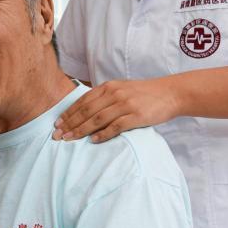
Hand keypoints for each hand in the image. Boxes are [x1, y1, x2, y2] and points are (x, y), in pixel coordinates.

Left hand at [52, 79, 178, 143]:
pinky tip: (93, 141)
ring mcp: (125, 105)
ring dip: (81, 130)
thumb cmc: (145, 94)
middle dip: (69, 123)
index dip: (68, 113)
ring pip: (97, 119)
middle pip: (86, 111)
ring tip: (69, 139)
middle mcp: (115, 94)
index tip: (57, 124)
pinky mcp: (136, 116)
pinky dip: (103, 134)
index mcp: (109, 87)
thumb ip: (105, 97)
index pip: (83, 101)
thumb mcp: (122, 89)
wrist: (170, 93)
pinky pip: (115, 126)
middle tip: (57, 135)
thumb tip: (85, 111)